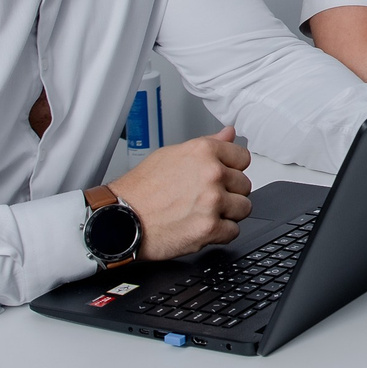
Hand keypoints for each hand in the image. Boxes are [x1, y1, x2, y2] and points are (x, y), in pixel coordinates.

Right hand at [112, 127, 253, 259]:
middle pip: (244, 185)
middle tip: (206, 198)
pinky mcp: (209, 228)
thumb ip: (207, 144)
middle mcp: (211, 175)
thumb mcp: (171, 155)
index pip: (243, 158)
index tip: (224, 176)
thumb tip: (229, 134)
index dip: (232, 169)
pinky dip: (220, 233)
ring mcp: (212, 202)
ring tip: (205, 213)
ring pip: (243, 209)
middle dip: (229, 193)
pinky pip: (233, 232)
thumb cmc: (141, 190)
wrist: (121, 220)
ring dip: (228, 214)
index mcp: (204, 152)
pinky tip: (201, 227)